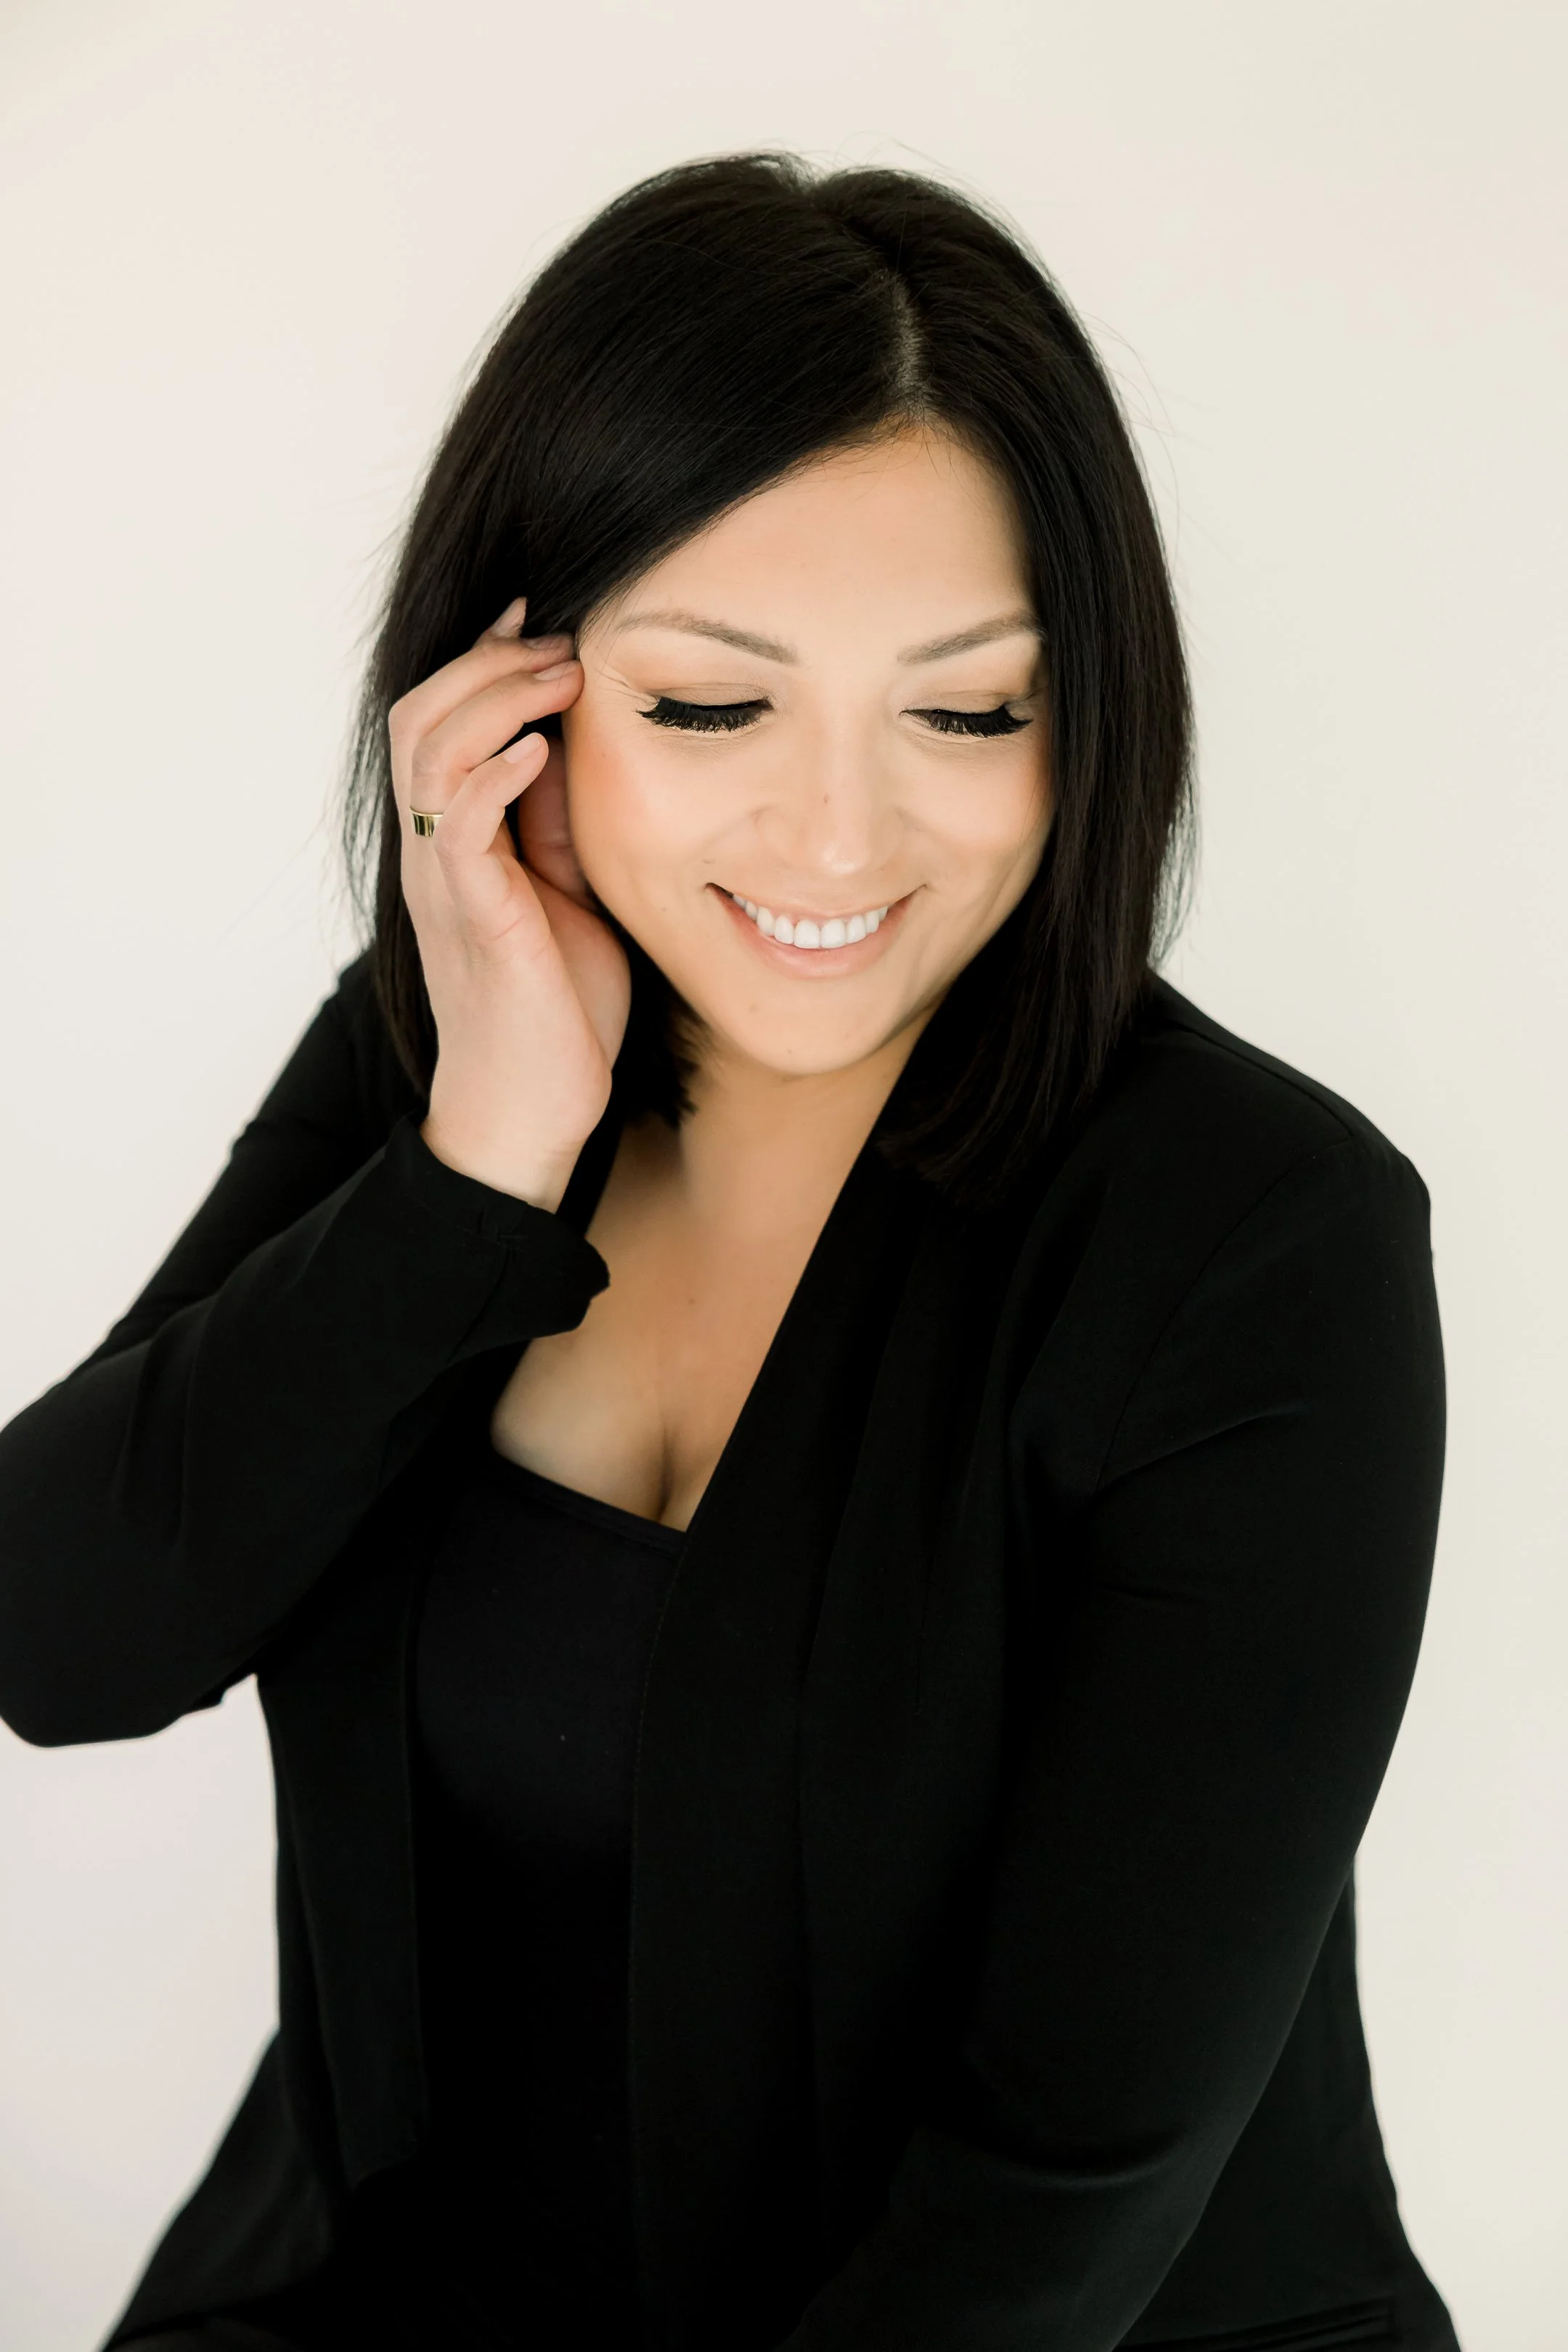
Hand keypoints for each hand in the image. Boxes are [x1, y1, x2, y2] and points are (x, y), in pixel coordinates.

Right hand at [390, 596, 631, 1210]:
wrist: (533, 1111)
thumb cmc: (558, 1009)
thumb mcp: (572, 891)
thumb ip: (561, 822)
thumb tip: (584, 743)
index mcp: (455, 841)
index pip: (437, 720)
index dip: (480, 659)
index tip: (542, 619)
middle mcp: (435, 852)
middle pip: (417, 715)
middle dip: (485, 660)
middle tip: (557, 641)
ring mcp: (446, 881)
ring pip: (428, 752)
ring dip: (495, 699)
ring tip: (559, 678)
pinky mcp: (474, 916)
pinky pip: (458, 822)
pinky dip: (495, 772)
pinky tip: (544, 749)